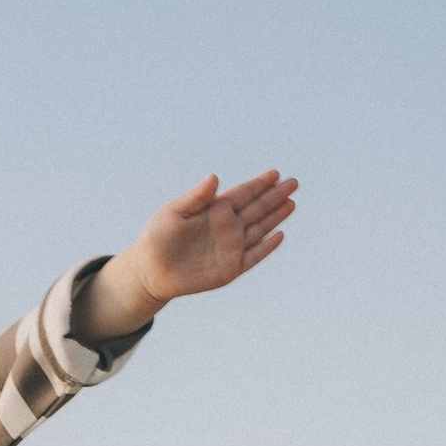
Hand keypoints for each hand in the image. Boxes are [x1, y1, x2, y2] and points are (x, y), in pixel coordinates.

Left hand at [78, 168, 298, 337]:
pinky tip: (279, 235)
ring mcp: (230, 247)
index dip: (259, 184)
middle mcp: (226, 227)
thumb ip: (196, 197)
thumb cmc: (158, 237)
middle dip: (275, 196)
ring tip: (292, 203)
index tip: (275, 174)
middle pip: (257, 208)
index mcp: (214, 210)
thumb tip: (215, 177)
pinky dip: (266, 247)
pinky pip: (253, 256)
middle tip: (293, 182)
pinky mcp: (230, 268)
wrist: (151, 271)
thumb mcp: (174, 212)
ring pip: (259, 229)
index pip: (242, 194)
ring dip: (276, 217)